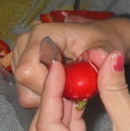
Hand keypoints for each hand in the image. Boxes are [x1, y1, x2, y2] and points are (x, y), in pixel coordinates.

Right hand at [12, 17, 129, 108]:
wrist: (103, 40)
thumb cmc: (105, 42)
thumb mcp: (108, 49)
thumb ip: (102, 57)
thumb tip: (99, 58)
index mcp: (43, 34)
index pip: (28, 72)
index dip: (48, 87)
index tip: (72, 89)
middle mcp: (26, 42)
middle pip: (24, 84)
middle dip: (50, 93)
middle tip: (75, 89)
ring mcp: (21, 54)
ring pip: (25, 92)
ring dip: (49, 96)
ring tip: (71, 85)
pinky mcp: (22, 66)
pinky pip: (28, 93)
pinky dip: (46, 96)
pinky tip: (63, 87)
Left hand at [25, 50, 129, 130]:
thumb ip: (115, 91)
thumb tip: (109, 58)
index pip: (48, 129)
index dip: (51, 94)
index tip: (58, 68)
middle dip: (48, 108)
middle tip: (63, 80)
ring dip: (61, 116)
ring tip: (76, 87)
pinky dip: (74, 127)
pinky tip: (86, 107)